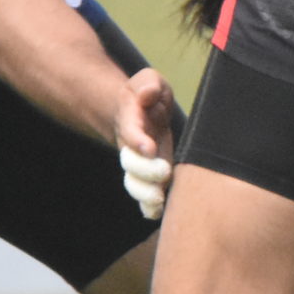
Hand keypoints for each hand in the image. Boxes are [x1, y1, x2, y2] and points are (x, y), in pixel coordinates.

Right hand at [114, 69, 177, 217]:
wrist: (141, 112)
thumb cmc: (148, 95)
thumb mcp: (149, 80)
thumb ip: (148, 84)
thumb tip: (147, 94)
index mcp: (130, 120)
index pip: (130, 131)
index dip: (137, 140)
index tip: (149, 147)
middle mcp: (131, 146)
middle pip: (130, 163)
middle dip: (145, 171)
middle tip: (163, 173)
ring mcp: (138, 163)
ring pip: (134, 183)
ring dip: (144, 194)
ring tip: (158, 201)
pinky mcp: (148, 176)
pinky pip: (143, 195)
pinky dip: (148, 207)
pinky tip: (158, 213)